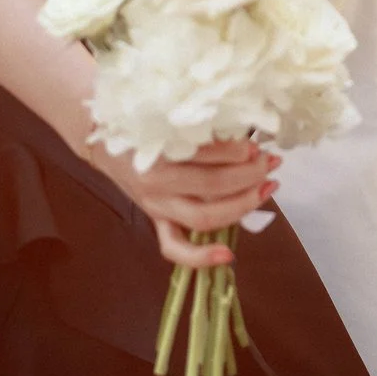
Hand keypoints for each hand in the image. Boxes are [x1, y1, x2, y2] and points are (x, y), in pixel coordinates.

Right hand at [92, 139, 279, 269]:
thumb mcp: (170, 117)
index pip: (208, 153)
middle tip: (271, 162)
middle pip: (213, 185)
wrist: (105, 141)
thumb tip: (247, 141)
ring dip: (242, 205)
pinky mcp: (155, 221)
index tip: (257, 145)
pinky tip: (228, 255)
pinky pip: (174, 248)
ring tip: (267, 188)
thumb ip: (202, 129)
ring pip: (203, 217)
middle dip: (250, 175)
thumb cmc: (145, 124)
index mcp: (160, 148)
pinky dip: (200, 258)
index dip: (239, 151)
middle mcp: (157, 181)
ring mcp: (156, 205)